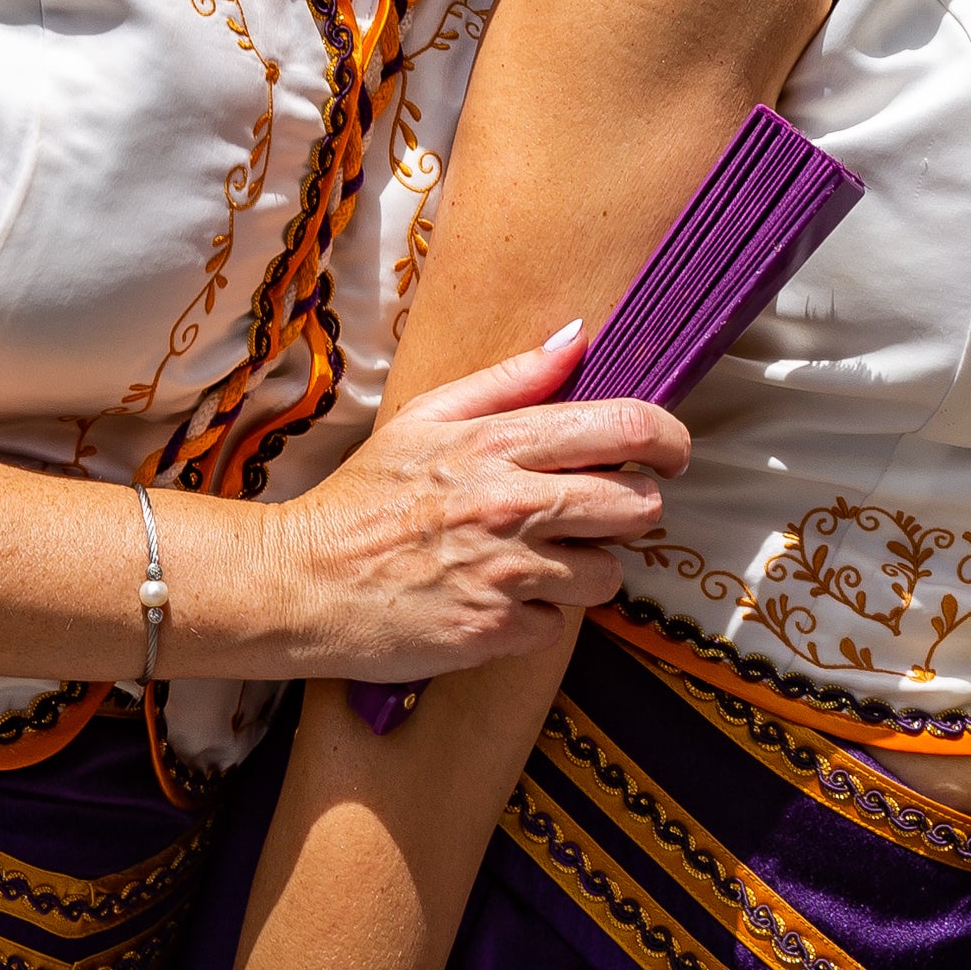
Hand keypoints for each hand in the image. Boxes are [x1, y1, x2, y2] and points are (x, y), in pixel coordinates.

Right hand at [260, 321, 690, 684]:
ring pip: (609, 574)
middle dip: (632, 510)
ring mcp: (509, 573)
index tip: (672, 452)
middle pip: (640, 507)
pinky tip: (498, 599)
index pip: (628, 428)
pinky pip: (560, 625)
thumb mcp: (426, 416)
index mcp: (499, 443)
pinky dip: (538, 617)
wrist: (298, 583)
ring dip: (585, 569)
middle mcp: (514, 505)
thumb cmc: (363, 497)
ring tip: (533, 560)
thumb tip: (579, 337)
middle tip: (599, 512)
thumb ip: (511, 379)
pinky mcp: (497, 632)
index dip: (670, 440)